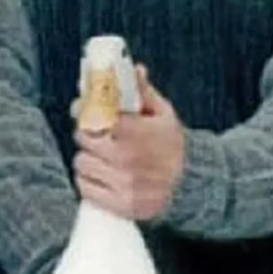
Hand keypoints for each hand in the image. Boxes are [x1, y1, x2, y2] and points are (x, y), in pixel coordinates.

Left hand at [73, 65, 184, 219]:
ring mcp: (123, 185)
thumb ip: (143, 92)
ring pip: (81, 163)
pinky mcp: (120, 205)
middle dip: (88, 133)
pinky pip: (84, 188)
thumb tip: (133, 68)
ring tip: (103, 156)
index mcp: (138, 133)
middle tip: (97, 134)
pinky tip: (103, 175)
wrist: (191, 184)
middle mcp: (128, 160)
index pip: (96, 117)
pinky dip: (88, 181)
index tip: (85, 109)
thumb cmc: (171, 145)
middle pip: (84, 139)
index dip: (87, 112)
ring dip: (88, 158)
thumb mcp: (163, 114)